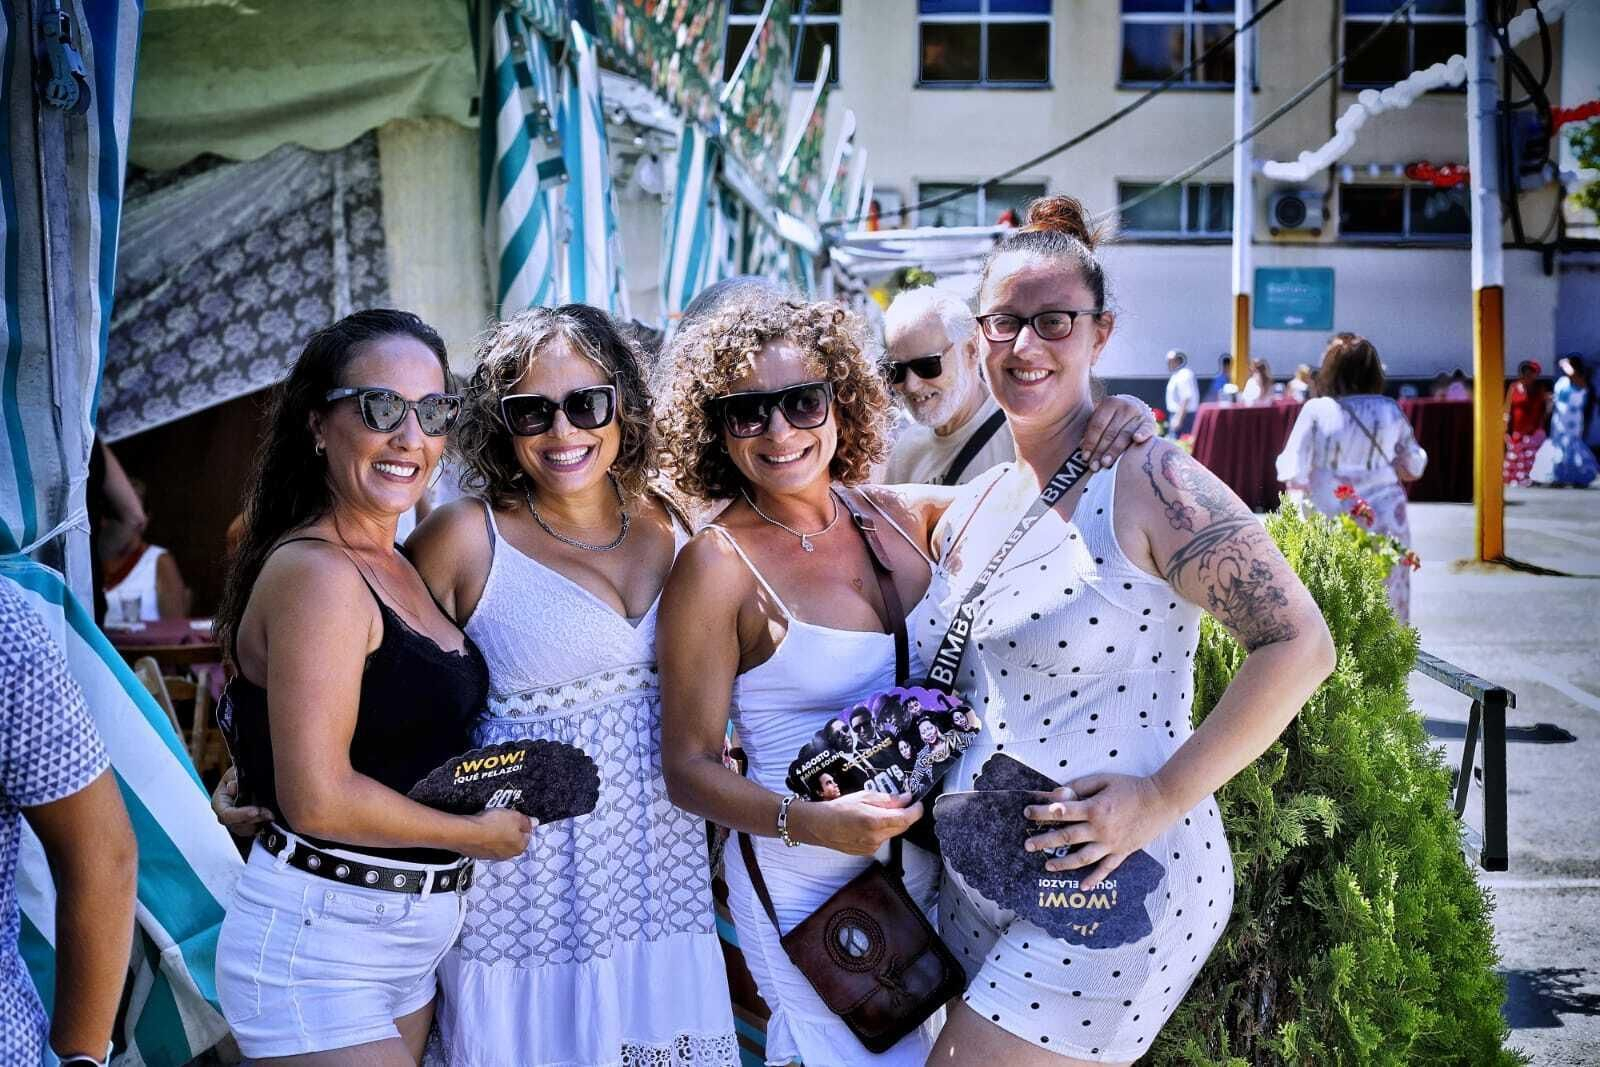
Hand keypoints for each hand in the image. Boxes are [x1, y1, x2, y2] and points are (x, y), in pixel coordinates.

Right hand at [211, 766, 272, 838]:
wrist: (253, 774)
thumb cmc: (243, 772)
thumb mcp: (237, 771)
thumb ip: (234, 778)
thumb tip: (232, 787)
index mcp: (220, 800)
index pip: (225, 814)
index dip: (240, 815)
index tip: (255, 811)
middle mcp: (226, 813)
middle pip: (235, 825)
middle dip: (253, 820)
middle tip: (268, 814)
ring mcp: (237, 820)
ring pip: (245, 830)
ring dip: (259, 823)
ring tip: (271, 815)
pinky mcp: (249, 823)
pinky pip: (253, 830)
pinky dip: (262, 825)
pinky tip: (270, 818)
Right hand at [461, 808, 535, 859]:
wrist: (467, 833)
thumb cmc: (492, 825)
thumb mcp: (515, 817)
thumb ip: (527, 821)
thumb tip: (534, 823)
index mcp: (520, 847)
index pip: (527, 835)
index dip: (522, 824)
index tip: (517, 818)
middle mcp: (507, 855)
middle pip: (513, 840)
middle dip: (510, 830)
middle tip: (504, 819)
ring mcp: (492, 856)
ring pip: (499, 843)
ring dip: (497, 834)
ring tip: (491, 822)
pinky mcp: (479, 854)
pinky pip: (486, 844)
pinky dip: (485, 838)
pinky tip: (482, 829)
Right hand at [790, 790, 922, 855]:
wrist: (819, 825)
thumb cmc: (838, 808)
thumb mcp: (864, 796)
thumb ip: (887, 799)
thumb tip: (905, 799)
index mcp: (875, 821)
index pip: (906, 819)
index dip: (916, 811)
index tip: (918, 804)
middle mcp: (876, 837)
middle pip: (901, 827)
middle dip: (904, 815)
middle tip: (901, 803)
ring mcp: (872, 847)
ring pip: (892, 833)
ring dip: (891, 822)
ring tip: (877, 812)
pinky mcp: (867, 851)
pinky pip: (882, 839)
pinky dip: (881, 830)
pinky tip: (869, 823)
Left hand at [1022, 773, 1179, 891]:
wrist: (1162, 800)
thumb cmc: (1132, 787)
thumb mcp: (1104, 779)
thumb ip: (1081, 786)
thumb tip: (1060, 793)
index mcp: (1094, 808)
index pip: (1061, 812)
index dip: (1042, 812)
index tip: (1027, 813)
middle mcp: (1100, 829)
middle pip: (1066, 837)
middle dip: (1044, 841)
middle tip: (1027, 846)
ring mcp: (1111, 843)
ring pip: (1082, 858)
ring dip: (1063, 864)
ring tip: (1047, 866)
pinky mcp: (1123, 852)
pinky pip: (1106, 869)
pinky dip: (1094, 879)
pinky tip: (1082, 886)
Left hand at [1083, 395, 1157, 469]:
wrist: (1137, 408)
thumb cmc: (1113, 418)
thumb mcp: (1103, 419)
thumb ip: (1093, 431)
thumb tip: (1082, 448)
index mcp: (1109, 403)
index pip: (1097, 425)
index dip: (1090, 442)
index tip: (1085, 458)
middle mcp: (1124, 406)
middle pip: (1110, 432)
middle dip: (1100, 451)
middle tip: (1094, 466)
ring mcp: (1138, 414)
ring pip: (1125, 434)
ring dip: (1114, 450)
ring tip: (1105, 463)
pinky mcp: (1150, 422)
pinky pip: (1147, 429)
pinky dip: (1142, 433)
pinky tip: (1137, 439)